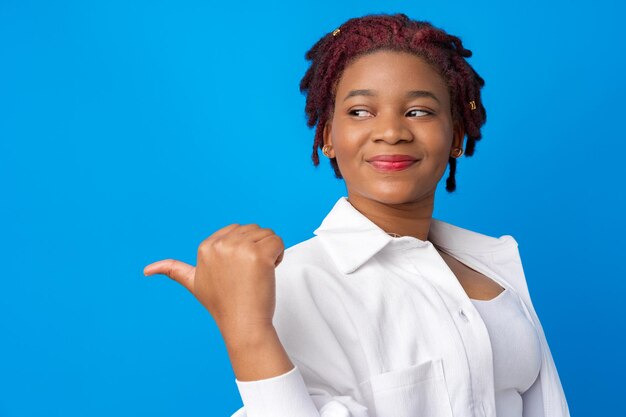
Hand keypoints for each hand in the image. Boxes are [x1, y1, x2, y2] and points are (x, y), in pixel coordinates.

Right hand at [143, 224, 284, 339]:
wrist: (242, 325)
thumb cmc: (223, 305)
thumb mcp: (194, 284)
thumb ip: (173, 270)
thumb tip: (147, 269)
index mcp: (205, 247)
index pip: (236, 230)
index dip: (242, 250)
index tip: (237, 272)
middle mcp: (220, 244)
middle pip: (253, 230)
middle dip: (257, 249)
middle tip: (249, 275)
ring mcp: (239, 248)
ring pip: (267, 234)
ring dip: (269, 252)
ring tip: (258, 274)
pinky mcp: (258, 255)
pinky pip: (278, 241)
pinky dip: (279, 255)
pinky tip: (269, 271)